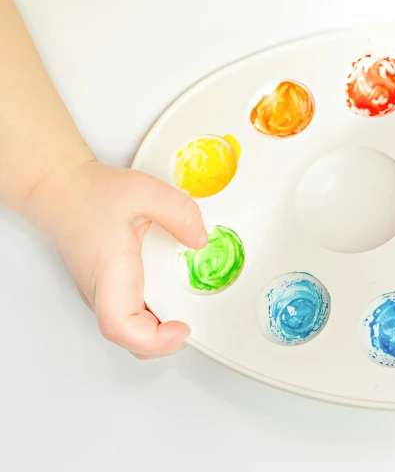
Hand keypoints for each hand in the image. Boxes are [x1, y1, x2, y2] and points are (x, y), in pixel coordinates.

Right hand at [25, 161, 206, 358]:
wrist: (57, 188)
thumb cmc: (88, 193)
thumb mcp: (145, 191)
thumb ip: (180, 212)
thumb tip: (200, 239)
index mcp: (110, 272)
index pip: (121, 327)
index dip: (154, 340)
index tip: (182, 329)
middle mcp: (102, 290)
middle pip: (130, 339)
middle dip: (164, 342)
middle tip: (193, 321)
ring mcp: (102, 293)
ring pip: (129, 331)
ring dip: (159, 330)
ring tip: (187, 308)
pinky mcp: (106, 289)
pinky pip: (129, 315)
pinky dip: (152, 316)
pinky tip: (171, 295)